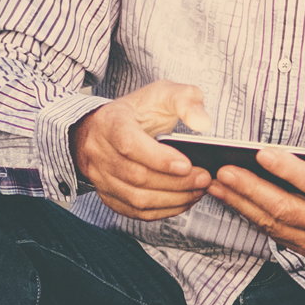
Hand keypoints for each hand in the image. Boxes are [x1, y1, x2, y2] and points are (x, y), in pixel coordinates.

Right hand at [72, 80, 215, 220]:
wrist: (105, 128)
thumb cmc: (138, 111)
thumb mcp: (162, 93)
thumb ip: (186, 100)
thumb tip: (203, 123)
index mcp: (110, 122)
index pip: (130, 144)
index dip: (158, 158)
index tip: (187, 164)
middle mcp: (99, 151)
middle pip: (137, 176)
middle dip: (175, 182)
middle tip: (204, 178)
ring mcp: (101, 177)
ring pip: (136, 198)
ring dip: (173, 199)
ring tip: (198, 190)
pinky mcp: (108, 195)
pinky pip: (136, 211)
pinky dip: (163, 210)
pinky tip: (184, 200)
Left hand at [206, 136, 304, 260]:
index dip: (290, 170)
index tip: (262, 153)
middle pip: (286, 209)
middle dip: (251, 189)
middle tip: (223, 171)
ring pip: (273, 224)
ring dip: (241, 204)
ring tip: (215, 183)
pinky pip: (273, 234)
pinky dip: (249, 216)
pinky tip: (230, 200)